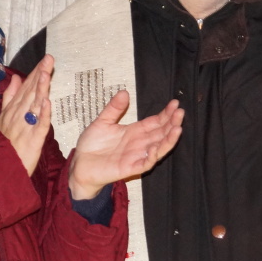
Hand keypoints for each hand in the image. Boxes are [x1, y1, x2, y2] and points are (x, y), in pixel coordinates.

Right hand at [0, 55, 52, 176]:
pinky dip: (43, 114)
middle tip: (49, 59)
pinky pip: (39, 125)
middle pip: (31, 92)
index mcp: (13, 110)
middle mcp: (18, 115)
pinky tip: (47, 102)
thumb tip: (17, 78)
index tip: (45, 59)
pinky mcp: (32, 140)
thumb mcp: (3, 118)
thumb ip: (10, 97)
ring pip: (34, 105)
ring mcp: (25, 127)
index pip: (26, 88)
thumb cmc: (3, 145)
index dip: (35, 73)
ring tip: (47, 73)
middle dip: (40, 74)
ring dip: (41, 88)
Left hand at [68, 92, 183, 199]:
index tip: (175, 103)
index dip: (166, 114)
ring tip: (177, 128)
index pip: (155, 122)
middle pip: (161, 133)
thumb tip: (124, 92)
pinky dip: (152, 156)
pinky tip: (157, 147)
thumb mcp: (102, 122)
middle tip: (181, 112)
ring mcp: (136, 156)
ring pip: (158, 148)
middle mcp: (139, 143)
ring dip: (169, 139)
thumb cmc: (91, 145)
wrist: (80, 164)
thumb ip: (114, 109)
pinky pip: (145, 163)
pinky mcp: (130, 168)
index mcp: (135, 131)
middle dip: (172, 123)